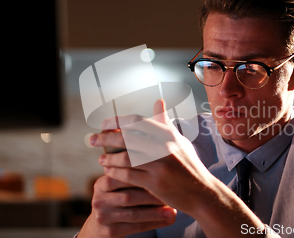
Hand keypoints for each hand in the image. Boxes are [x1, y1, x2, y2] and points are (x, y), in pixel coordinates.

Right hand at [77, 174, 176, 237]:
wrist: (101, 225)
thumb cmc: (119, 199)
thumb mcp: (119, 186)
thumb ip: (133, 173)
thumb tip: (160, 159)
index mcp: (102, 183)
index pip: (124, 177)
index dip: (145, 176)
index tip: (164, 175)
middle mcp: (99, 199)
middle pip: (129, 196)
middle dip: (152, 196)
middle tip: (172, 194)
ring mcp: (103, 216)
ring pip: (134, 214)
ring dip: (156, 212)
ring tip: (173, 210)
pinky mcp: (110, 231)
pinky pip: (136, 227)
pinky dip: (154, 223)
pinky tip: (168, 220)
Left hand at [91, 99, 266, 237]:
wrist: (202, 192)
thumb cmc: (189, 165)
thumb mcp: (180, 140)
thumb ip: (165, 122)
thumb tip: (158, 101)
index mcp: (167, 133)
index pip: (135, 121)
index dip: (116, 121)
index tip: (103, 124)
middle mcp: (163, 146)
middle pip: (126, 137)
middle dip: (104, 137)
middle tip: (91, 140)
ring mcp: (159, 164)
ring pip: (124, 157)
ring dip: (108, 158)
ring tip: (100, 160)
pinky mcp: (155, 182)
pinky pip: (128, 175)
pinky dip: (115, 172)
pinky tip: (108, 172)